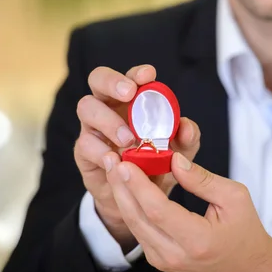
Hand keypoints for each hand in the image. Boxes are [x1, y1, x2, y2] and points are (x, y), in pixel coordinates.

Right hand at [74, 65, 200, 250]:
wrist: (137, 199)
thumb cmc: (157, 165)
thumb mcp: (179, 153)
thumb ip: (187, 138)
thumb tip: (186, 127)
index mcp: (133, 101)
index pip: (131, 78)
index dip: (137, 73)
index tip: (149, 74)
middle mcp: (110, 107)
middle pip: (98, 79)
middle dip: (113, 82)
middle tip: (129, 93)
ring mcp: (93, 128)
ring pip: (87, 107)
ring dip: (108, 120)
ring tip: (128, 139)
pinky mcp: (83, 152)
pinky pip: (85, 143)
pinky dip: (101, 151)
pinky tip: (116, 160)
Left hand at [106, 152, 271, 271]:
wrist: (248, 271)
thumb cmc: (245, 233)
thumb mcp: (234, 198)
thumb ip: (202, 180)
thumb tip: (174, 160)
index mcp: (198, 240)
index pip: (158, 210)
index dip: (138, 185)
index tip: (126, 163)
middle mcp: (176, 255)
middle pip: (137, 217)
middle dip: (121, 185)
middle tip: (111, 160)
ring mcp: (164, 261)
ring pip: (134, 225)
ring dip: (122, 195)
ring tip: (114, 169)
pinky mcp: (160, 261)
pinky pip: (140, 231)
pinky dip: (131, 207)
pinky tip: (127, 188)